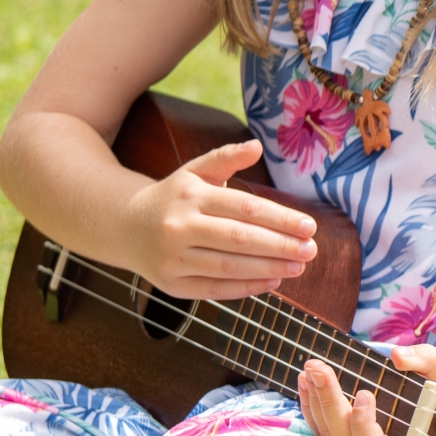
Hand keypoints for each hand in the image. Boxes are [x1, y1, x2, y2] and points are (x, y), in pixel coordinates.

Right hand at [128, 141, 316, 298]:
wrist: (125, 227)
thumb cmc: (174, 198)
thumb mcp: (195, 172)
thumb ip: (226, 158)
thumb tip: (257, 146)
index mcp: (190, 196)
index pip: (244, 208)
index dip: (280, 219)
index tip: (309, 226)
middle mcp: (178, 227)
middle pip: (239, 239)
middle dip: (280, 246)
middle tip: (311, 250)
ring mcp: (172, 258)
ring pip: (229, 267)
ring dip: (269, 268)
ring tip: (298, 266)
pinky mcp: (172, 285)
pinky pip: (215, 290)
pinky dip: (247, 288)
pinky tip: (274, 281)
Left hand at [296, 346, 435, 435]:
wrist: (433, 414)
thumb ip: (424, 362)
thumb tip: (398, 355)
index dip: (364, 425)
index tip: (364, 393)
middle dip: (329, 402)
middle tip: (319, 368)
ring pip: (328, 435)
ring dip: (315, 401)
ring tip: (311, 370)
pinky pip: (320, 432)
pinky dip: (310, 407)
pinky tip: (305, 382)